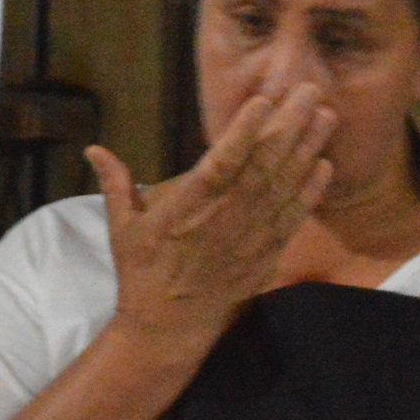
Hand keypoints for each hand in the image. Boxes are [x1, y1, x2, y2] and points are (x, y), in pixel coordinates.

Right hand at [89, 80, 336, 356]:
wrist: (167, 328)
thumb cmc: (142, 273)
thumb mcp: (121, 229)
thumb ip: (115, 184)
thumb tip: (93, 150)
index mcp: (186, 210)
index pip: (220, 165)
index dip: (243, 133)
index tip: (263, 101)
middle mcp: (222, 222)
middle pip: (262, 168)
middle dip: (289, 127)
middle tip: (310, 91)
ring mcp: (248, 239)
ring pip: (283, 188)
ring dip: (307, 150)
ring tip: (326, 116)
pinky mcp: (264, 255)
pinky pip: (292, 219)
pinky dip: (310, 192)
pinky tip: (324, 164)